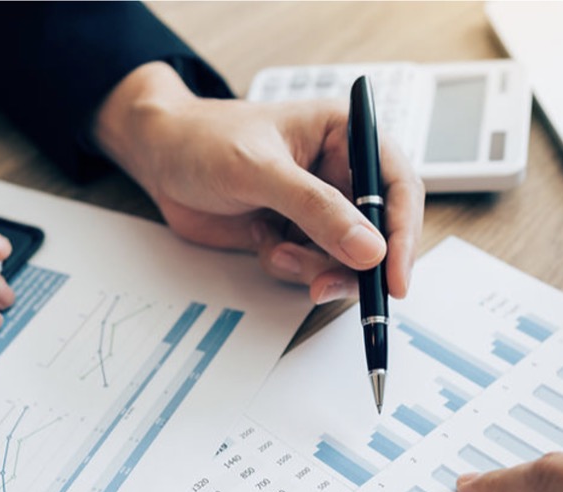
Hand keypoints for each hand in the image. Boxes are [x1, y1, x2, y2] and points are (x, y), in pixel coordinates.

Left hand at [93, 62, 423, 303]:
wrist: (159, 159)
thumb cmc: (204, 142)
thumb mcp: (260, 171)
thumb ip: (316, 210)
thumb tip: (369, 250)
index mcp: (346, 135)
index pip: (397, 186)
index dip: (403, 234)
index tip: (395, 277)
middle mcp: (340, 172)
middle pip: (377, 233)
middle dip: (352, 264)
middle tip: (325, 285)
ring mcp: (318, 207)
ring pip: (344, 258)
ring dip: (314, 268)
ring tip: (276, 252)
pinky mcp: (295, 233)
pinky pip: (311, 267)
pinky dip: (290, 268)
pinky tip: (262, 244)